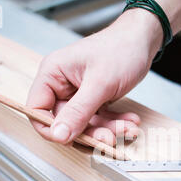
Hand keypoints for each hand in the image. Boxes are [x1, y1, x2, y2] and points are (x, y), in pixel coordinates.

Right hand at [26, 9, 162, 144]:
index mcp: (53, 74)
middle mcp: (62, 85)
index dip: (49, 129)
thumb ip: (78, 111)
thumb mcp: (99, 84)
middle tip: (109, 138)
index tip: (69, 140)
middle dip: (90, 132)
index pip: (37, 109)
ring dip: (107, 130)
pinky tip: (130, 121)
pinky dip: (115, 123)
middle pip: (65, 123)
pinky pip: (99, 119)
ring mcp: (78, 94)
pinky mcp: (94, 100)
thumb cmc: (121, 49)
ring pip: (85, 125)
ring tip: (128, 128)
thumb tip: (58, 134)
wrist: (143, 40)